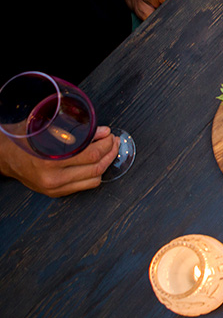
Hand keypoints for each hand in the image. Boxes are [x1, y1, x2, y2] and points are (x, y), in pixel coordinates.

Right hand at [0, 127, 118, 196]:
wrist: (5, 157)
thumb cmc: (25, 139)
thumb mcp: (48, 128)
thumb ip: (78, 130)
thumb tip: (103, 132)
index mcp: (50, 160)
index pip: (92, 154)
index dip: (106, 143)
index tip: (109, 134)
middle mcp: (53, 178)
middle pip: (96, 168)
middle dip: (110, 152)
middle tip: (113, 142)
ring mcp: (55, 188)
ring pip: (94, 179)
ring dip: (106, 164)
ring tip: (109, 151)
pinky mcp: (56, 193)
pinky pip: (85, 185)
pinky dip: (95, 173)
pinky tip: (97, 162)